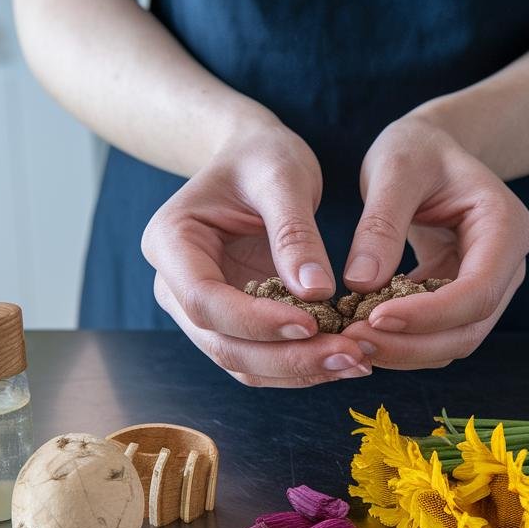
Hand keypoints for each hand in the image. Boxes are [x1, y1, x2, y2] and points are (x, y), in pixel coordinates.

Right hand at [142, 121, 371, 386]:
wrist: (254, 158)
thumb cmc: (261, 156)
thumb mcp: (281, 176)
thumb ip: (294, 233)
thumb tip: (315, 292)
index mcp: (171, 242)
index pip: (203, 299)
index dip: (255, 321)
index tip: (312, 323)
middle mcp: (174, 285)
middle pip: (221, 342)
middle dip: (287, 357)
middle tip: (351, 355)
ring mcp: (201, 311)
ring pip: (242, 362)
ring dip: (299, 371)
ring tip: (357, 362)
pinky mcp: (233, 323)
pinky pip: (262, 359)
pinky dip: (302, 366)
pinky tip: (346, 358)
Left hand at [339, 115, 528, 369]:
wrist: (429, 148)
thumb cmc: (416, 148)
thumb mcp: (395, 168)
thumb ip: (381, 224)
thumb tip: (361, 284)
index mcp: (506, 227)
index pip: (478, 292)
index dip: (428, 316)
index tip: (373, 319)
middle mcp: (507, 265)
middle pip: (469, 329)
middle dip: (412, 345)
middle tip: (352, 341)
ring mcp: (488, 285)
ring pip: (453, 341)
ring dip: (404, 351)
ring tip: (350, 339)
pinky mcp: (460, 297)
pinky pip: (435, 332)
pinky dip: (400, 339)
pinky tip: (359, 329)